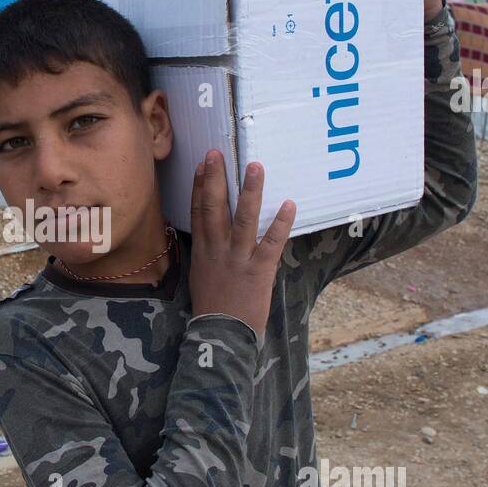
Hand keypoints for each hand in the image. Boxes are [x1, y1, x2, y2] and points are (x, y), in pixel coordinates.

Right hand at [189, 149, 295, 335]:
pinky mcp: (259, 270)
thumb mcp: (200, 275)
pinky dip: (281, 224)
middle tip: (217, 153)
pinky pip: (271, 243)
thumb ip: (205, 252)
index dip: (201, 186)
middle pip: (214, 208)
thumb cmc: (212, 306)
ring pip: (244, 219)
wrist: (221, 333)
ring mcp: (238, 258)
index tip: (203, 165)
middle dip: (216, 179)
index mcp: (202, 250)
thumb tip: (207, 233)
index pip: (198, 212)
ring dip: (250, 191)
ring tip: (255, 166)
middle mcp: (217, 249)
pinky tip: (289, 204)